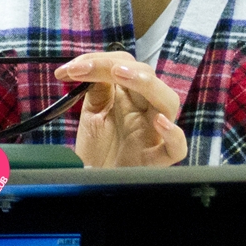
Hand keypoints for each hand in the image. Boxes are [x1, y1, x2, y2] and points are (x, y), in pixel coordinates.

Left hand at [54, 52, 186, 167]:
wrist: (91, 184)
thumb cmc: (96, 150)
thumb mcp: (93, 114)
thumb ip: (97, 90)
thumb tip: (91, 66)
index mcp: (131, 96)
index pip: (124, 65)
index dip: (97, 60)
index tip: (68, 70)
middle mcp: (146, 109)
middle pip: (147, 76)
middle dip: (120, 66)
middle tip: (89, 68)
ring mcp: (154, 133)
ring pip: (168, 101)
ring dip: (146, 83)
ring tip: (120, 75)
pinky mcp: (156, 160)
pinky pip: (177, 147)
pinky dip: (173, 133)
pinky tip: (159, 121)